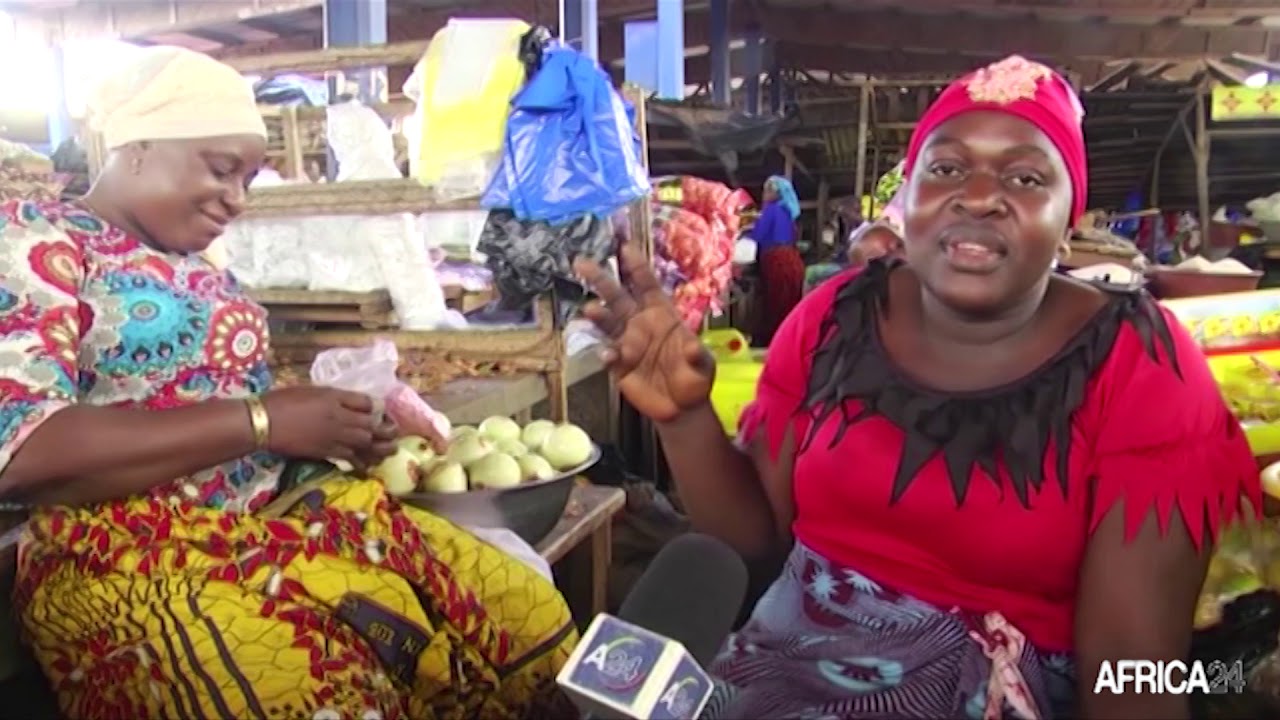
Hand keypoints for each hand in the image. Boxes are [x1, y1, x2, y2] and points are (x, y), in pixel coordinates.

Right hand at [260, 387, 394, 470]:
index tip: (384, 412)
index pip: (367, 404)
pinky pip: (350, 458)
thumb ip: (337, 397)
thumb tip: (357, 403)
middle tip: (395, 433)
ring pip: (365, 444)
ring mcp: (333, 438)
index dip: (379, 408)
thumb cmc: (284, 400)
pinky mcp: (325, 453)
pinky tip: (368, 466)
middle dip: (386, 430)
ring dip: (381, 448)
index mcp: (337, 400)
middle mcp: (340, 419)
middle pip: (371, 426)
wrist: (264, 422)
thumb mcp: (313, 390)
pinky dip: (361, 462)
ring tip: (390, 450)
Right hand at [574, 244, 713, 423]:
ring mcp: (627, 343)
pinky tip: (608, 356)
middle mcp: (640, 323)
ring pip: (607, 322)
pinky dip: (606, 353)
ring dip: (598, 314)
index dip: (636, 266)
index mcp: (661, 314)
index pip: (646, 285)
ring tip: (591, 309)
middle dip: (601, 279)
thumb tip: (692, 346)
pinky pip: (608, 354)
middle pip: (618, 296)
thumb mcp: (704, 364)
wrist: (683, 407)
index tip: (624, 248)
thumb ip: (697, 354)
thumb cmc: (696, 377)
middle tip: (582, 263)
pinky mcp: (619, 365)